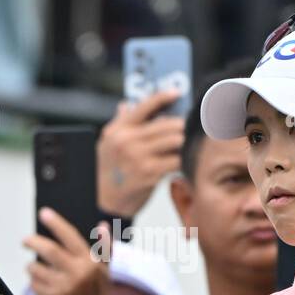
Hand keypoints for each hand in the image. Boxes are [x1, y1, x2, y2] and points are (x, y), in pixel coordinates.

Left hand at [22, 209, 118, 294]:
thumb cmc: (100, 294)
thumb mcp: (105, 270)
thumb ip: (103, 247)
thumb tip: (102, 226)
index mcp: (90, 262)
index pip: (70, 237)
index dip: (56, 223)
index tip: (45, 213)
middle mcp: (78, 273)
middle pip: (49, 250)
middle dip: (33, 242)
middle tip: (25, 240)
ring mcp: (64, 288)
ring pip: (37, 269)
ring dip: (32, 266)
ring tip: (36, 268)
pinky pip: (34, 285)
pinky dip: (34, 282)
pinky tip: (42, 284)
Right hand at [97, 92, 185, 217]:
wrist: (103, 201)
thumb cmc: (108, 172)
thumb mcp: (108, 144)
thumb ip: (119, 122)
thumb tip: (125, 104)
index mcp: (120, 130)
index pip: (145, 106)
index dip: (163, 96)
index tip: (177, 93)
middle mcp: (128, 141)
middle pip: (168, 123)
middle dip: (183, 125)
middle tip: (191, 127)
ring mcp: (139, 157)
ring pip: (175, 140)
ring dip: (185, 143)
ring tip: (188, 145)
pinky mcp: (149, 173)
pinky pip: (176, 161)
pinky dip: (183, 161)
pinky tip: (184, 162)